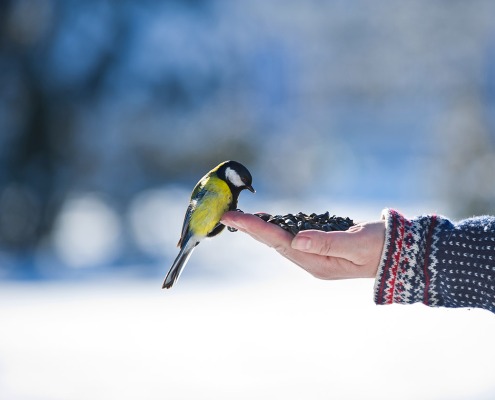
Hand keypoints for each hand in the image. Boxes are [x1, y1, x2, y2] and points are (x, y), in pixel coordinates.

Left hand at [221, 211, 384, 279]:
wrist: (400, 253)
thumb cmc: (381, 248)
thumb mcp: (357, 244)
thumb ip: (327, 243)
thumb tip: (296, 239)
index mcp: (317, 263)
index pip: (279, 242)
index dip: (255, 228)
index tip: (234, 218)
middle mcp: (312, 261)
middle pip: (274, 242)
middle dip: (250, 228)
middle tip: (227, 215)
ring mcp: (316, 256)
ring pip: (281, 240)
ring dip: (260, 229)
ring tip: (240, 218)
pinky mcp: (321, 247)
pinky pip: (292, 237)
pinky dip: (277, 227)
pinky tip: (268, 221)